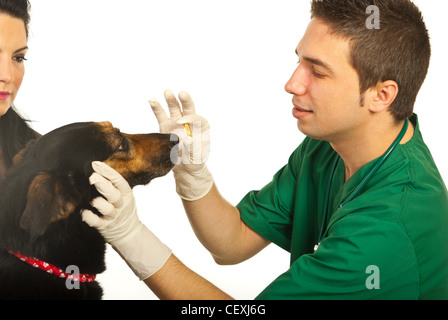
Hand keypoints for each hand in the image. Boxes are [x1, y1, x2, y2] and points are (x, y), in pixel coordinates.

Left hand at [82, 161, 171, 279]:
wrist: (129, 233)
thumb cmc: (122, 209)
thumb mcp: (123, 195)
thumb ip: (113, 184)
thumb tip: (95, 168)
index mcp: (126, 194)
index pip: (119, 181)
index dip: (108, 172)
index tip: (96, 164)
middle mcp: (121, 205)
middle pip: (114, 195)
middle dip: (103, 185)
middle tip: (93, 177)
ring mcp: (113, 216)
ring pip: (107, 209)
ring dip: (99, 203)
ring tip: (92, 199)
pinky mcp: (105, 227)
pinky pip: (96, 222)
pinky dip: (89, 217)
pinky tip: (84, 212)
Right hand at [149, 89, 209, 164]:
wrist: (185, 167)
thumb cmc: (195, 160)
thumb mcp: (197, 156)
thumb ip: (193, 148)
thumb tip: (187, 139)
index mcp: (201, 127)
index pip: (197, 118)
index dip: (189, 118)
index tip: (181, 121)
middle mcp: (189, 122)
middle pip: (188, 108)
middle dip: (185, 100)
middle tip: (182, 93)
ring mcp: (176, 122)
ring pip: (174, 108)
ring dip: (171, 100)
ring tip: (167, 92)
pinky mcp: (166, 126)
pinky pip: (161, 115)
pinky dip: (157, 108)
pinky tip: (152, 100)